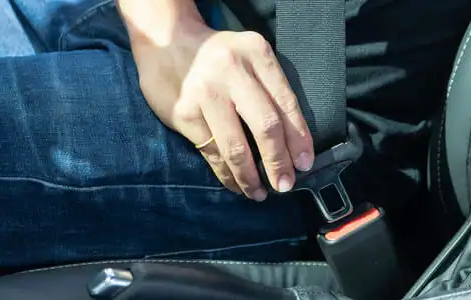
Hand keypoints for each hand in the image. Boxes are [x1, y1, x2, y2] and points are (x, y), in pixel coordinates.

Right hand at [124, 11, 314, 200]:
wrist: (166, 41)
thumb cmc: (215, 56)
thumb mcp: (248, 56)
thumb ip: (267, 87)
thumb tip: (289, 142)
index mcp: (256, 53)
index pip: (286, 103)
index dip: (299, 138)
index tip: (304, 164)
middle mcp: (232, 71)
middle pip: (265, 126)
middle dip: (278, 162)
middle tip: (284, 185)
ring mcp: (205, 93)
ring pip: (236, 146)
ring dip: (250, 176)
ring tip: (258, 193)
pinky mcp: (184, 112)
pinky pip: (211, 151)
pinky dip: (225, 173)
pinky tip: (234, 184)